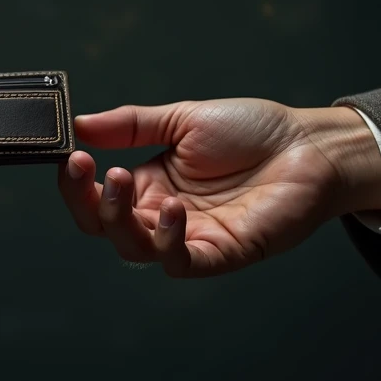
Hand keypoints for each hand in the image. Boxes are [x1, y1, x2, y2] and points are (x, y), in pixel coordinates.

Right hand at [57, 99, 380, 276]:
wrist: (309, 144)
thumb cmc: (252, 131)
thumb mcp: (181, 119)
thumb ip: (130, 125)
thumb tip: (78, 124)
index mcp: (149, 184)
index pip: (96, 197)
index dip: (77, 183)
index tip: (71, 156)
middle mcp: (162, 214)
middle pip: (105, 227)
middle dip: (88, 201)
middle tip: (90, 169)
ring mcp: (190, 236)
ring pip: (134, 248)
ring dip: (118, 219)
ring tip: (122, 180)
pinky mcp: (221, 252)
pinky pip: (182, 261)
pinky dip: (167, 240)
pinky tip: (170, 208)